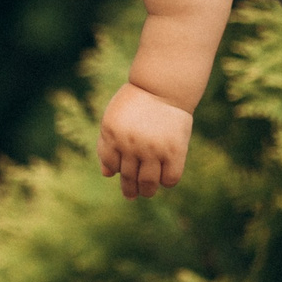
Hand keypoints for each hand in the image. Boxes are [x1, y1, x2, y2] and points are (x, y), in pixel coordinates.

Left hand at [99, 81, 192, 199]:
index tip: (123, 173)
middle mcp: (131, 144)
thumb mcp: (114, 118)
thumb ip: (107, 144)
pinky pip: (170, 178)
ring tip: (148, 191)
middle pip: (128, 177)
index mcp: (113, 134)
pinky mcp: (175, 150)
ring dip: (147, 191)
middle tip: (132, 195)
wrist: (163, 86)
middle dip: (130, 190)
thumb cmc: (137, 102)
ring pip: (148, 182)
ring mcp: (153, 148)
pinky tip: (164, 178)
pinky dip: (166, 182)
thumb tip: (107, 174)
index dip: (117, 170)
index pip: (111, 164)